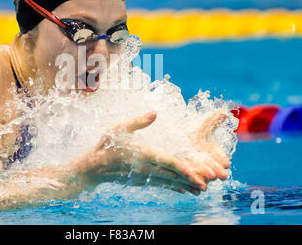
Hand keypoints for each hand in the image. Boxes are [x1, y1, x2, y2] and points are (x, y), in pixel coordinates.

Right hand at [73, 111, 213, 194]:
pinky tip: (183, 190)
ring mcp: (144, 177)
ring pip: (168, 182)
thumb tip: (154, 112)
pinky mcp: (142, 181)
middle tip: (207, 186)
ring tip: (201, 190)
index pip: (167, 162)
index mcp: (143, 154)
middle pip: (172, 175)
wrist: (94, 167)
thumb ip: (138, 121)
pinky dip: (174, 188)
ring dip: (185, 186)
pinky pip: (161, 185)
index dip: (183, 168)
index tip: (196, 174)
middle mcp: (146, 168)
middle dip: (189, 180)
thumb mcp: (120, 128)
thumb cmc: (107, 145)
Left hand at [175, 110, 230, 188]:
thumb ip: (213, 120)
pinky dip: (195, 181)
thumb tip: (223, 112)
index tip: (226, 163)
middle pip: (214, 167)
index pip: (219, 156)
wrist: (175, 141)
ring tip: (210, 177)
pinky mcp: (187, 174)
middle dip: (218, 170)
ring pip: (203, 174)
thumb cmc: (192, 134)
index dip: (222, 160)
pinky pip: (191, 179)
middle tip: (222, 175)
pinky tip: (197, 184)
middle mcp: (208, 162)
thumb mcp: (201, 126)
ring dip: (207, 176)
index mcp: (213, 151)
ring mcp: (198, 169)